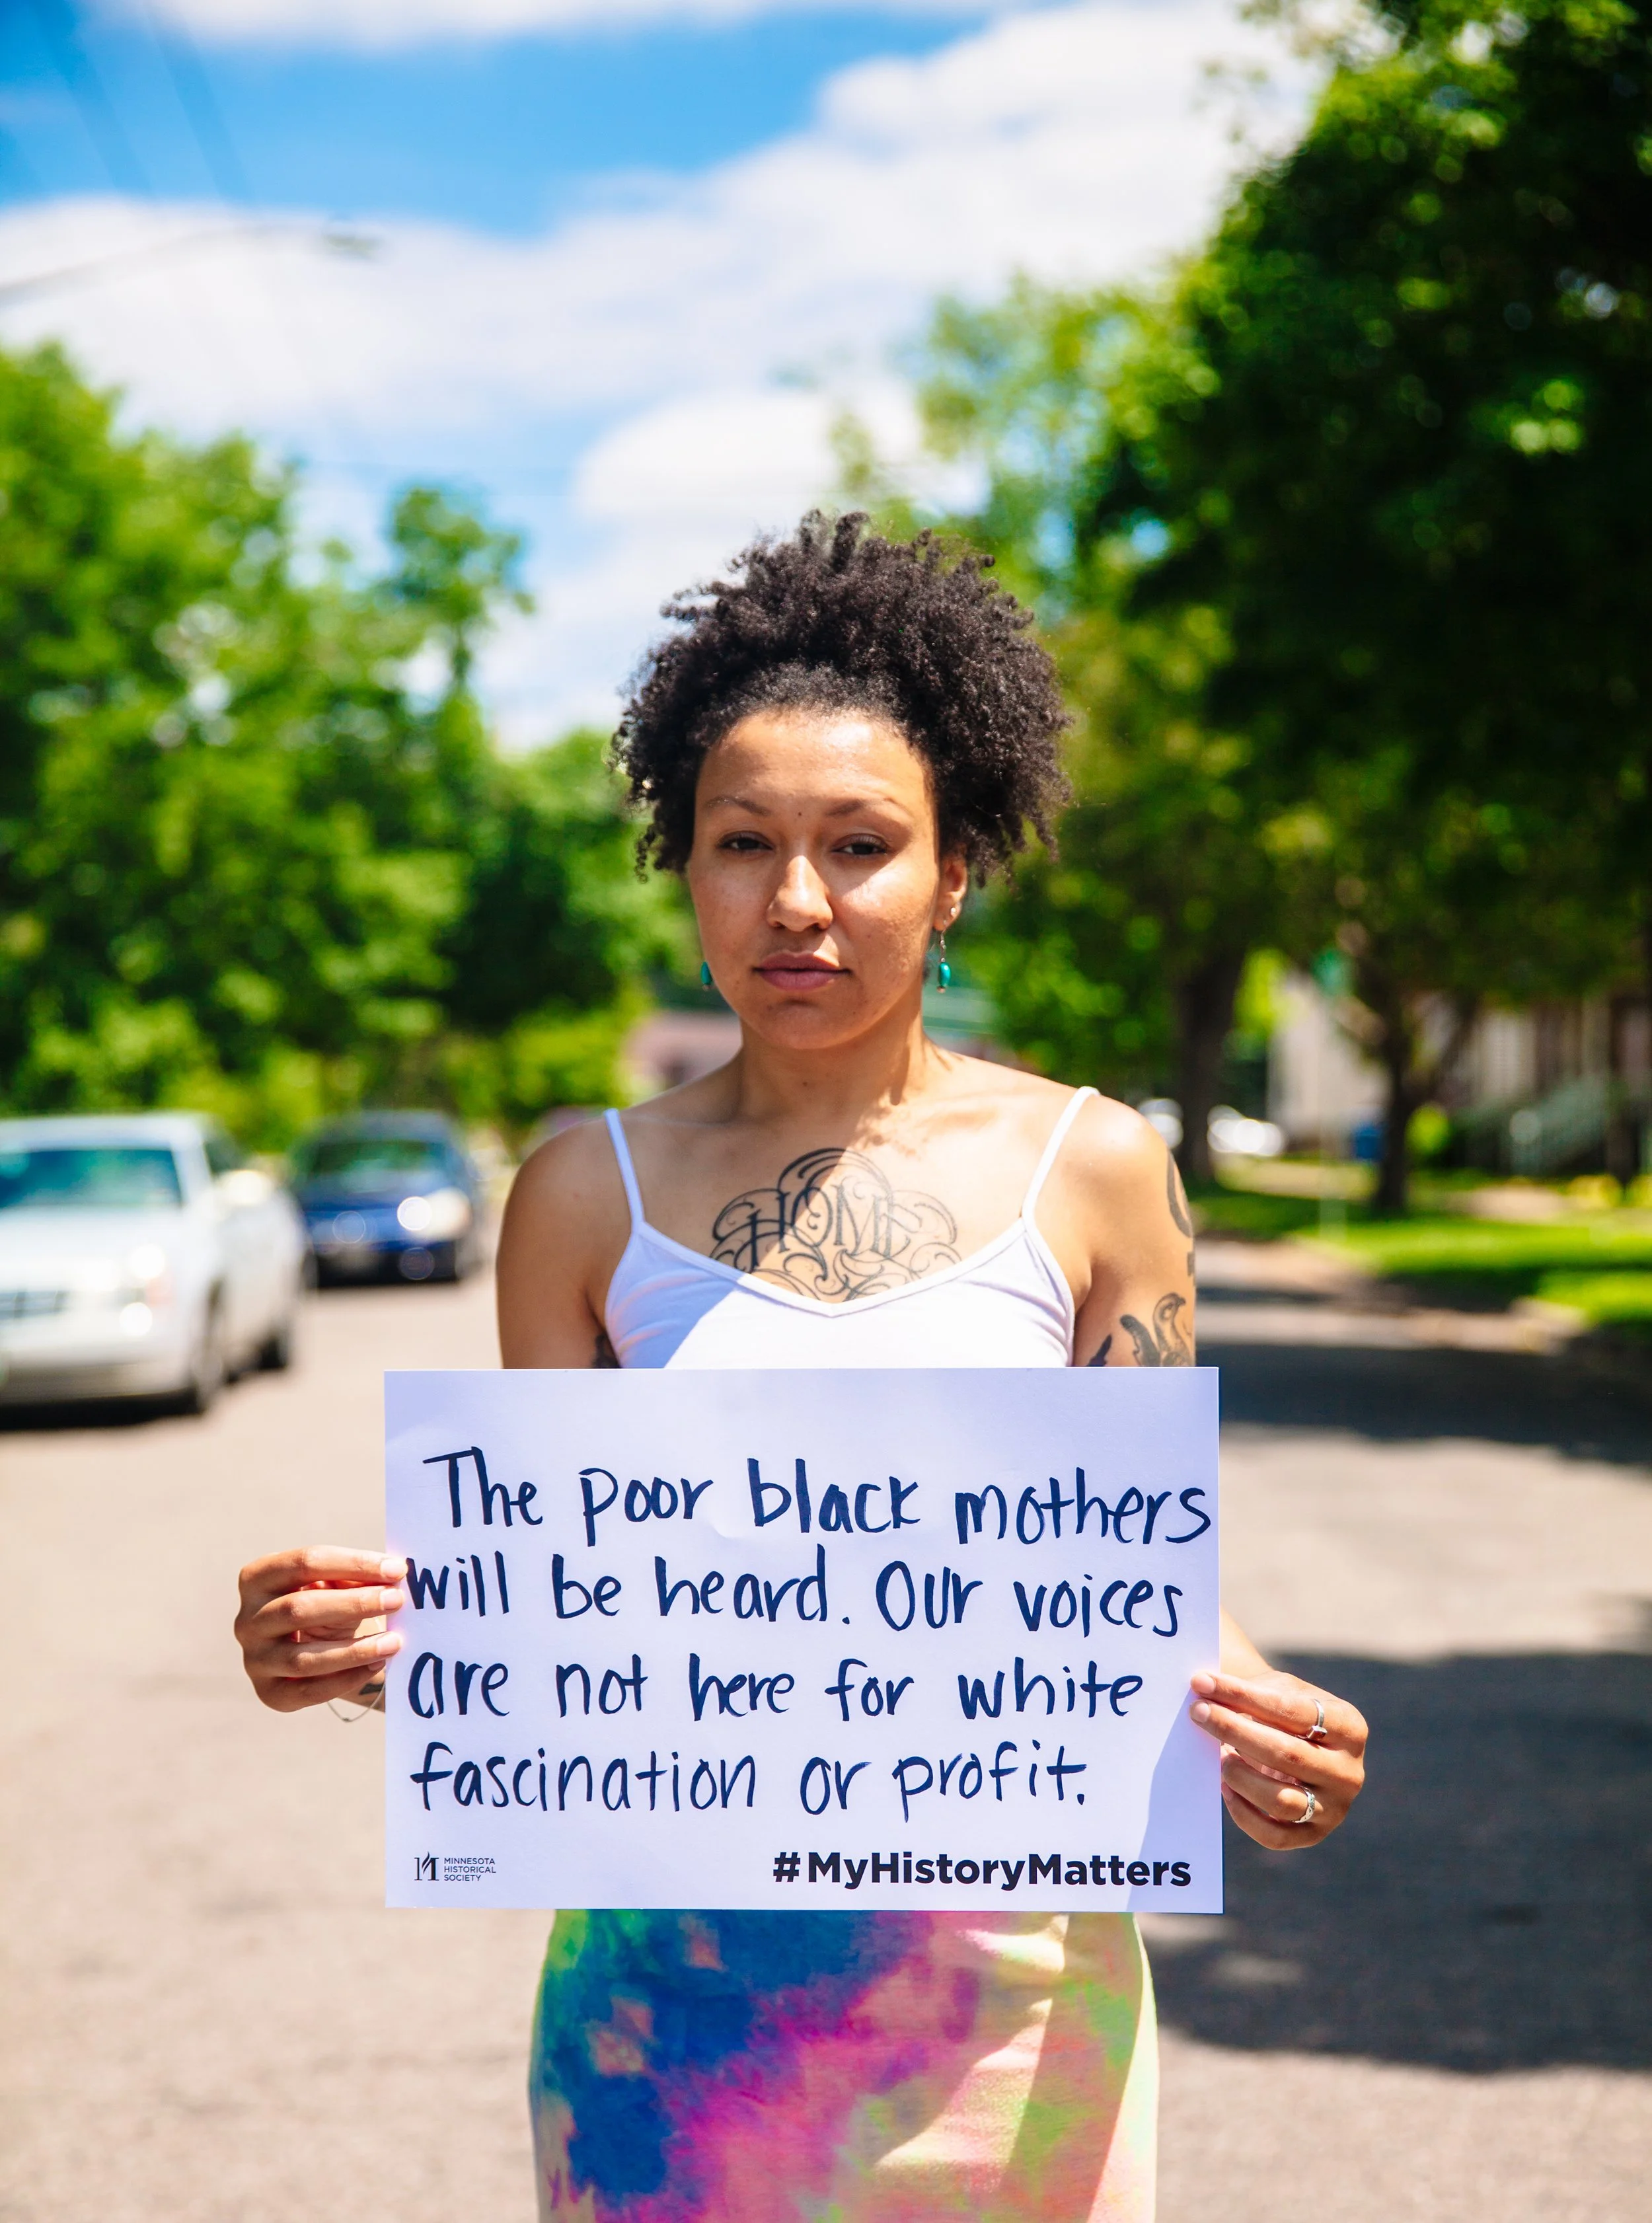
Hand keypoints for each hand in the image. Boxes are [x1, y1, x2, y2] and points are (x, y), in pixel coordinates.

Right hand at [235, 1547, 406, 1712]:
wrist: (310, 1647)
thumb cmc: (325, 1603)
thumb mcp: (332, 1583)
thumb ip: (352, 1577)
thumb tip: (391, 1573)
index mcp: (257, 1578)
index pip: (305, 1563)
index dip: (353, 1563)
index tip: (396, 1569)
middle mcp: (246, 1620)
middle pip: (299, 1609)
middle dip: (354, 1604)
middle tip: (397, 1601)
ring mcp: (254, 1659)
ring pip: (303, 1658)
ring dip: (355, 1650)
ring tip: (394, 1641)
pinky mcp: (269, 1693)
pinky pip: (309, 1690)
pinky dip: (346, 1678)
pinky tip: (377, 1664)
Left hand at [1189, 1668, 1366, 1849]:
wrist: (1300, 1745)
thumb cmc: (1284, 1711)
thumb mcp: (1277, 1690)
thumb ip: (1247, 1692)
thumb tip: (1202, 1687)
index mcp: (1349, 1726)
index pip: (1291, 1710)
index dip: (1243, 1695)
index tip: (1203, 1683)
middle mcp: (1349, 1770)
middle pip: (1286, 1754)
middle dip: (1234, 1730)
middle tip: (1198, 1712)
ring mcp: (1335, 1807)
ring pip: (1281, 1801)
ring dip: (1240, 1776)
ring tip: (1219, 1756)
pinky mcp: (1315, 1834)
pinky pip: (1274, 1836)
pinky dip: (1243, 1814)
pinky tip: (1225, 1788)